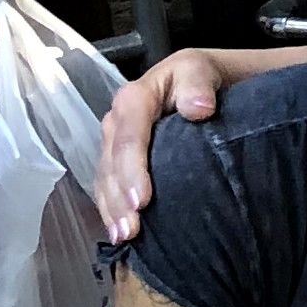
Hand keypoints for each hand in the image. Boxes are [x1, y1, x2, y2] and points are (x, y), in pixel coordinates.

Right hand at [98, 48, 230, 242]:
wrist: (198, 84)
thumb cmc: (200, 80)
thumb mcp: (201, 70)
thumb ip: (197, 84)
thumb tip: (198, 108)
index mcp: (135, 98)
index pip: (130, 134)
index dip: (132, 168)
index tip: (142, 200)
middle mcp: (118, 122)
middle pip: (112, 162)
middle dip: (119, 197)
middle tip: (131, 229)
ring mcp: (115, 144)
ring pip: (106, 179)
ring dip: (112, 210)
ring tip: (125, 237)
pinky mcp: (119, 162)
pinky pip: (108, 187)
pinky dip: (111, 211)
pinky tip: (119, 234)